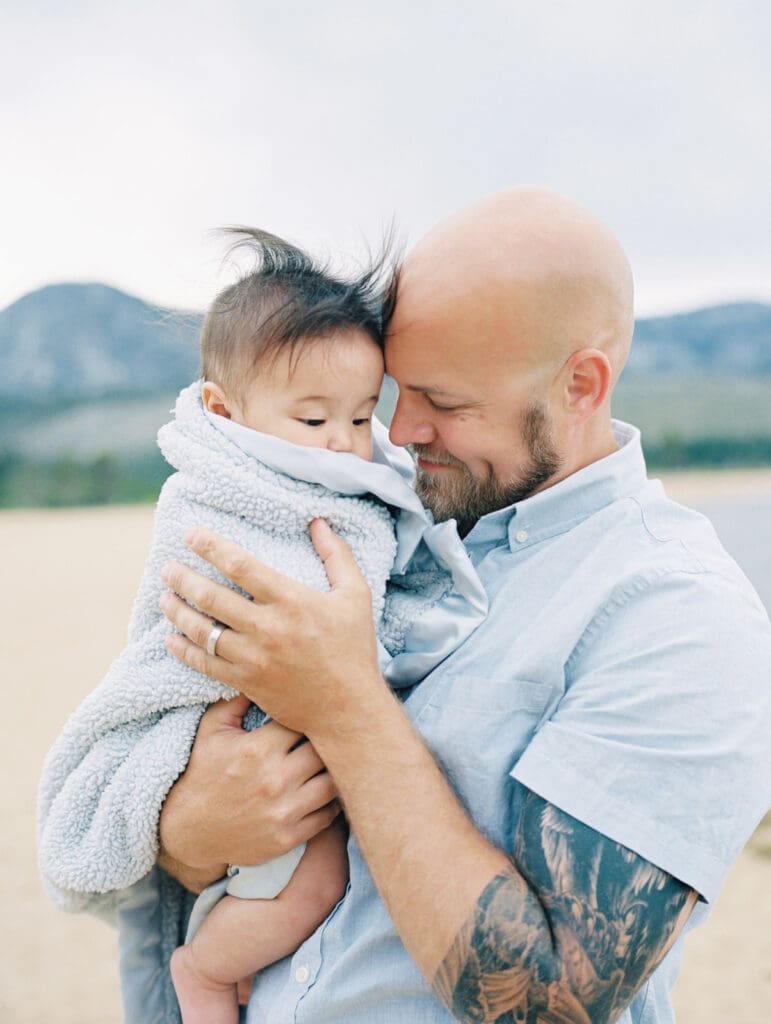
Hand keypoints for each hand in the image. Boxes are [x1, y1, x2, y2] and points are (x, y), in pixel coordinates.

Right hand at [158, 694, 339, 884]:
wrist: (187, 832)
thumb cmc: (201, 774)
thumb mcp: (211, 731)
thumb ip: (236, 701)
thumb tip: (258, 674)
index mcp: (258, 749)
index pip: (304, 722)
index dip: (310, 717)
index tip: (311, 716)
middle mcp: (274, 779)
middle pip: (324, 751)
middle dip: (325, 743)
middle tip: (327, 739)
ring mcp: (283, 811)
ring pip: (332, 783)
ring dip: (332, 772)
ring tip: (330, 764)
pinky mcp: (288, 837)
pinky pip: (328, 816)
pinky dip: (331, 803)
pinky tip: (324, 792)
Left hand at [159, 519, 383, 736]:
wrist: (348, 708)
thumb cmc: (354, 648)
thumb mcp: (356, 595)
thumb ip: (337, 555)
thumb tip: (317, 521)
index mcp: (292, 600)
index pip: (241, 566)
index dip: (212, 547)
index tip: (191, 535)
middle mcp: (268, 628)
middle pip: (212, 597)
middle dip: (184, 579)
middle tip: (168, 568)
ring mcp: (253, 658)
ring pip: (203, 631)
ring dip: (178, 612)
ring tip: (164, 597)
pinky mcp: (246, 682)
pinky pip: (205, 664)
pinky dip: (184, 651)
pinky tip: (171, 639)